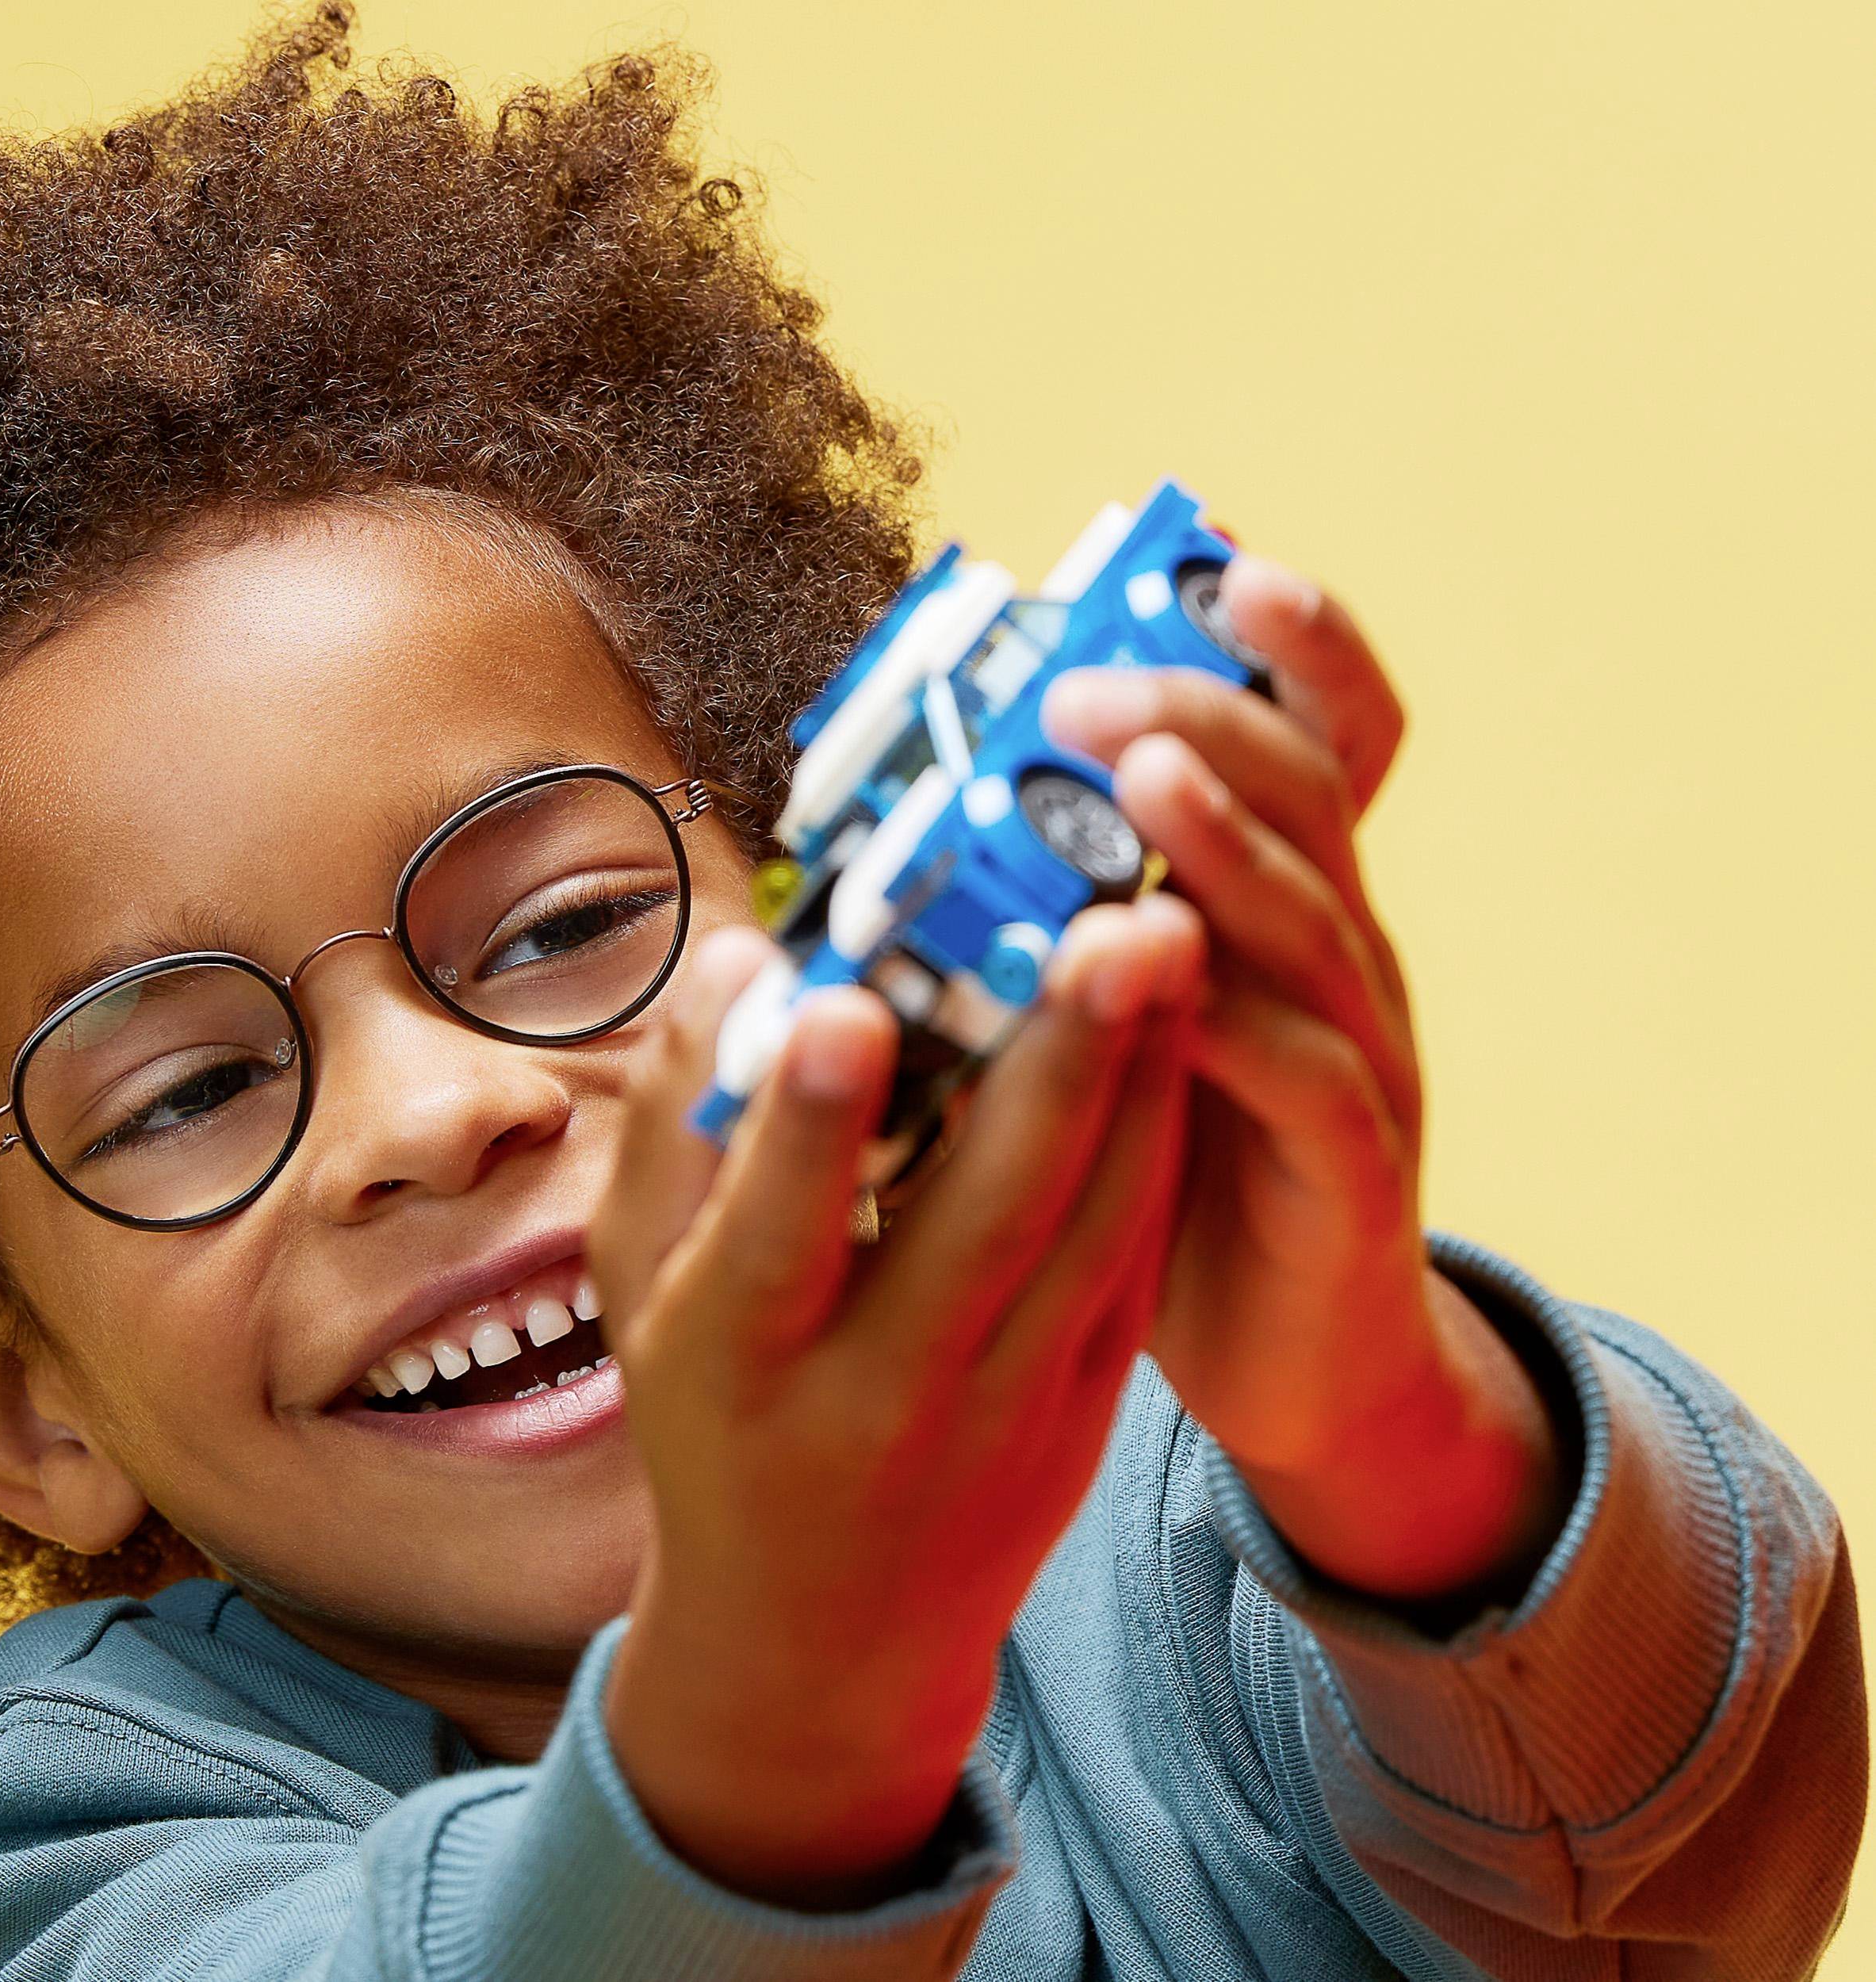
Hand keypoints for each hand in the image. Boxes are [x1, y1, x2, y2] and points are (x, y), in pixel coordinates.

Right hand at [588, 897, 1200, 1907]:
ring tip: (1174, 938)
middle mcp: (880, 1395)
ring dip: (1142, 1083)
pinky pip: (1132, 1264)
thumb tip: (740, 957)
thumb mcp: (644, 1297)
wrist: (824, 1637)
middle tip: (1113, 923)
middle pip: (985, 1222)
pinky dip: (1160, 1146)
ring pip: (1092, 1234)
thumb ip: (678, 1130)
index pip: (775, 1239)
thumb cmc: (714, 1422)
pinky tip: (1185, 1034)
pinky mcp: (1085, 1410)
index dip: (810, 1125)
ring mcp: (1002, 1411)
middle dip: (1055, 1064)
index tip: (850, 1004)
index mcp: (738, 1364)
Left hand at [1041, 555, 1567, 1604]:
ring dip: (1226, 836)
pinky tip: (1158, 977)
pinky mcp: (1351, 1164)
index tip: (1224, 564)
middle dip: (1210, 714)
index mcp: (1280, 906)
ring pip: (1311, 916)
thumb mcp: (1125, 1022)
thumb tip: (918, 835)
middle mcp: (1336, 953)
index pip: (1319, 745)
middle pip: (1306, 795)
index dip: (1292, 652)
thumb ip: (1065, 931)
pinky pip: (1302, 1073)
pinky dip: (1230, 1019)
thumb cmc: (1175, 1167)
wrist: (1291, 1359)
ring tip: (1144, 767)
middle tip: (1093, 680)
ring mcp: (1360, 1052)